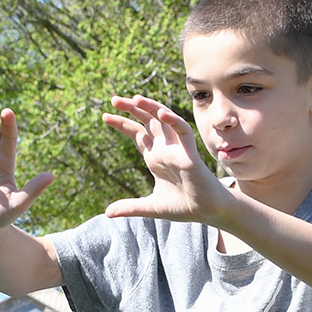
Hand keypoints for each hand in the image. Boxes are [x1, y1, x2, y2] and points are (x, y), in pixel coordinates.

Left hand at [101, 95, 235, 226]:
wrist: (207, 212)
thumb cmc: (184, 206)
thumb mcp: (150, 207)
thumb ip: (130, 207)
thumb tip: (108, 213)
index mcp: (155, 157)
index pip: (137, 133)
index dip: (122, 124)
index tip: (105, 117)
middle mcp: (165, 148)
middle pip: (147, 121)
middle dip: (132, 109)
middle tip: (114, 100)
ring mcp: (177, 149)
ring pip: (164, 120)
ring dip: (151, 107)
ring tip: (135, 99)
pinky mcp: (190, 153)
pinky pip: (183, 131)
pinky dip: (173, 121)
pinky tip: (161, 113)